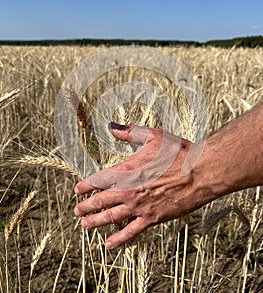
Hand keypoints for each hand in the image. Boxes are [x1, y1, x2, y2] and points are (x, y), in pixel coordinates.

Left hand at [74, 123, 207, 248]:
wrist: (200, 172)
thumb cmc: (178, 152)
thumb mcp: (152, 136)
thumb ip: (129, 132)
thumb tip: (111, 127)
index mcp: (127, 170)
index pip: (98, 180)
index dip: (85, 186)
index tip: (78, 190)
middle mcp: (129, 190)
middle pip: (100, 201)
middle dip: (86, 207)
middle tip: (77, 211)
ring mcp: (140, 206)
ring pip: (111, 218)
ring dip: (95, 222)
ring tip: (84, 225)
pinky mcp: (152, 218)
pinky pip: (131, 231)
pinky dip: (118, 238)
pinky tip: (109, 244)